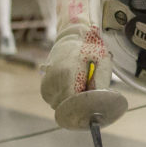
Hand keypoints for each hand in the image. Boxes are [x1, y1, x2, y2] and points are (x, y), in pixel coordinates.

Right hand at [40, 0, 118, 120]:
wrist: (75, 34)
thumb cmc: (92, 49)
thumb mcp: (101, 64)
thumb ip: (98, 85)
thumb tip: (96, 104)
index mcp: (68, 72)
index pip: (72, 101)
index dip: (82, 109)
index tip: (91, 112)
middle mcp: (54, 77)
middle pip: (63, 105)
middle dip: (75, 107)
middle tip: (87, 102)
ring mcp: (46, 78)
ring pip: (55, 103)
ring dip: (67, 102)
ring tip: (79, 92)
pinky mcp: (44, 80)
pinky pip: (50, 97)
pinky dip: (60, 98)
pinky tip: (70, 90)